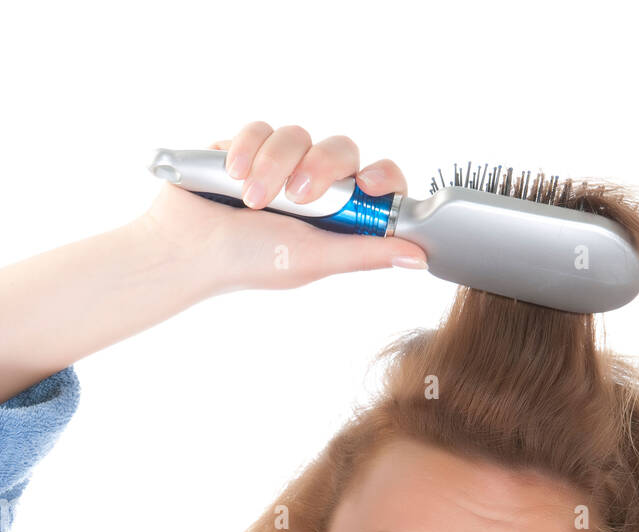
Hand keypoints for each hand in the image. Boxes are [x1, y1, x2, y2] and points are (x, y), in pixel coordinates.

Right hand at [140, 121, 426, 292]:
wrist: (185, 249)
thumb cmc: (249, 262)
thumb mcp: (315, 259)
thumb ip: (366, 253)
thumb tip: (419, 258)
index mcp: (337, 215)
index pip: (377, 182)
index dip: (383, 177)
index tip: (371, 184)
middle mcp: (313, 186)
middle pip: (340, 149)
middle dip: (319, 168)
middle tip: (297, 197)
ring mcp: (279, 163)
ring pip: (298, 134)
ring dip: (274, 166)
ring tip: (251, 200)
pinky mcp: (246, 145)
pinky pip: (260, 127)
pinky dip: (245, 150)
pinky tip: (231, 177)